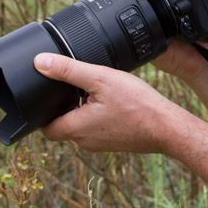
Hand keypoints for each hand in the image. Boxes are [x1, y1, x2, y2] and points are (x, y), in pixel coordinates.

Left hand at [34, 52, 182, 152]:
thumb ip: (70, 70)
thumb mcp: (101, 79)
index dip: (42, 111)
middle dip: (64, 107)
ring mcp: (100, 144)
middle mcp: (84, 142)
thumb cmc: (137, 104)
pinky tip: (113, 102)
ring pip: (81, 127)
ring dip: (83, 111)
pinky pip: (98, 129)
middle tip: (72, 87)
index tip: (48, 94)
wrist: (166, 127)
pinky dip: (99, 116)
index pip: (45, 127)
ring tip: (95, 91)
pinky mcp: (115, 142)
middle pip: (63, 125)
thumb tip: (41, 62)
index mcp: (75, 128)